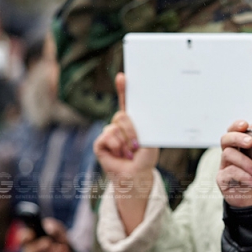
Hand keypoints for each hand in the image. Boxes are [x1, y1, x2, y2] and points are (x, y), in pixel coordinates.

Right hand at [20, 218, 76, 251]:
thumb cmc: (57, 238)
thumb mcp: (58, 229)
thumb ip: (53, 226)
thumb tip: (49, 228)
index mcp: (30, 240)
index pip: (22, 239)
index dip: (25, 237)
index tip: (31, 234)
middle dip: (38, 248)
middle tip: (48, 242)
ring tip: (60, 248)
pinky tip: (63, 251)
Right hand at [93, 73, 158, 193]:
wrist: (136, 175)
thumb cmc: (145, 158)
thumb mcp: (151, 142)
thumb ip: (145, 129)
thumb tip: (138, 117)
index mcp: (133, 121)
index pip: (127, 102)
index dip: (124, 89)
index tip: (123, 76)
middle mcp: (119, 125)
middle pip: (122, 115)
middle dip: (132, 130)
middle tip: (138, 145)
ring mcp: (109, 133)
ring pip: (115, 127)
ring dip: (126, 142)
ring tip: (129, 153)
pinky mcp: (100, 143)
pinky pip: (107, 137)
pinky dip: (116, 147)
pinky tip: (118, 155)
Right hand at [217, 118, 251, 207]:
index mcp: (245, 145)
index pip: (236, 130)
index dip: (238, 125)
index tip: (245, 125)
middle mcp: (233, 153)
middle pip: (226, 138)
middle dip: (237, 137)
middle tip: (250, 142)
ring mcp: (226, 166)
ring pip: (228, 154)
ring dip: (245, 162)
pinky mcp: (223, 179)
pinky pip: (228, 172)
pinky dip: (243, 176)